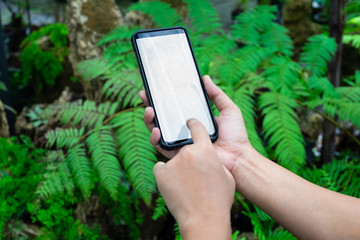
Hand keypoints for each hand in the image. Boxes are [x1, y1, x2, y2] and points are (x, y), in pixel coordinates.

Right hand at [140, 75, 252, 174]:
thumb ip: (216, 94)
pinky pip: (162, 147)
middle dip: (151, 106)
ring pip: (159, 131)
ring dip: (150, 120)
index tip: (155, 88)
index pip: (176, 106)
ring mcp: (181, 142)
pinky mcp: (179, 155)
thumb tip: (204, 78)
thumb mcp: (228, 109)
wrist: (237, 157)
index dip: (164, 98)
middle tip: (145, 96)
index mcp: (195, 119)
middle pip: (163, 117)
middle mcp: (185, 130)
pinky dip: (155, 138)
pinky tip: (156, 130)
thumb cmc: (236, 135)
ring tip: (149, 110)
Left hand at [153, 119, 234, 238]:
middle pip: (185, 148)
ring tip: (186, 186)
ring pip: (173, 160)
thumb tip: (210, 159)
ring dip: (177, 169)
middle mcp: (188, 152)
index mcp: (206, 149)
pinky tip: (174, 186)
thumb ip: (216, 162)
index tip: (189, 122)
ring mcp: (173, 162)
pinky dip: (165, 175)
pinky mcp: (161, 172)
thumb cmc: (219, 199)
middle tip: (194, 175)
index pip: (197, 127)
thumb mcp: (226, 177)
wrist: (204, 218)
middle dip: (188, 159)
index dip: (193, 123)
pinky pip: (160, 168)